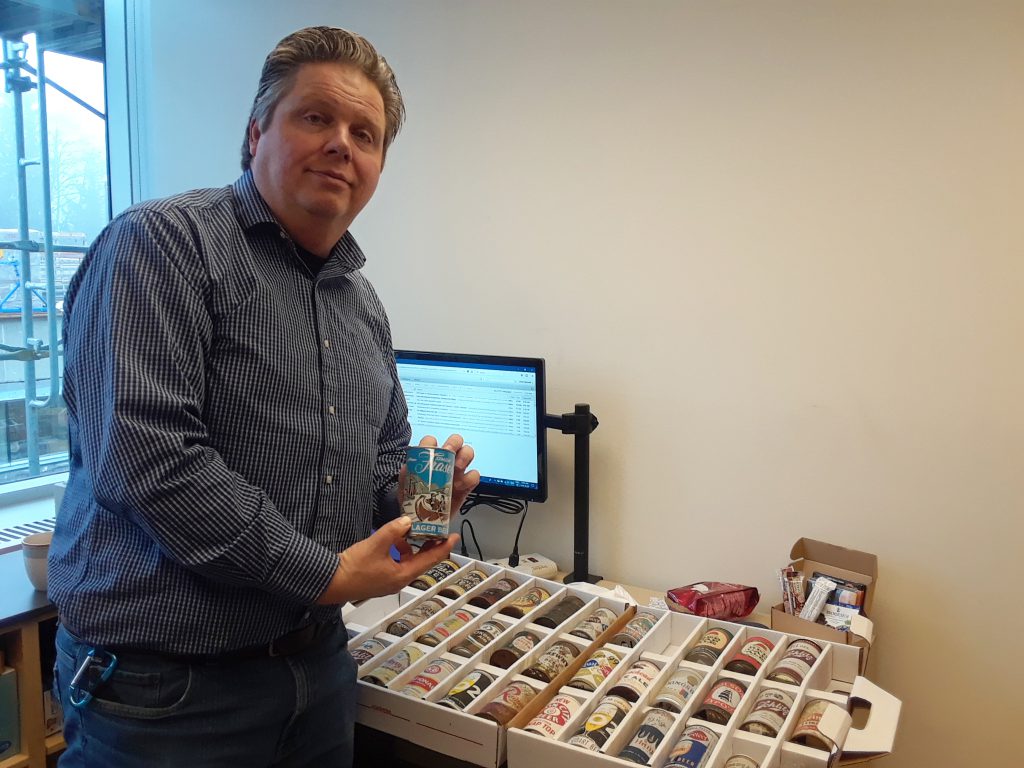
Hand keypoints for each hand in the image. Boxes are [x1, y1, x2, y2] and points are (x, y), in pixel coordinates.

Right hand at [316, 516, 460, 604]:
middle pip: (421, 561)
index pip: (430, 560)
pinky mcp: (380, 578)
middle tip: (437, 530)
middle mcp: (399, 580)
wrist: (332, 582)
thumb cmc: (354, 567)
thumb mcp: (376, 544)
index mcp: (403, 574)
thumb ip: (393, 531)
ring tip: (412, 530)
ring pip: (408, 561)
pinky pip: (397, 562)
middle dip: (429, 545)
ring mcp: (389, 580)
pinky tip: (393, 539)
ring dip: (412, 546)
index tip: (455, 536)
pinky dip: (399, 550)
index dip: (444, 547)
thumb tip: (408, 520)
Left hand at [398, 434, 479, 513]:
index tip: (430, 450)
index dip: (431, 442)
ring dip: (464, 457)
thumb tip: (407, 467)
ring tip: (457, 468)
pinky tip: (459, 487)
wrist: (425, 522)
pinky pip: (474, 475)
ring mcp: (458, 472)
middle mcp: (445, 461)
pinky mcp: (466, 485)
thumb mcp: (405, 488)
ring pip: (468, 452)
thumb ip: (405, 476)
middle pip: (455, 440)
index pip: (431, 441)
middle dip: (453, 443)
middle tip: (449, 452)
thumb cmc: (415, 501)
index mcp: (429, 458)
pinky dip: (469, 478)